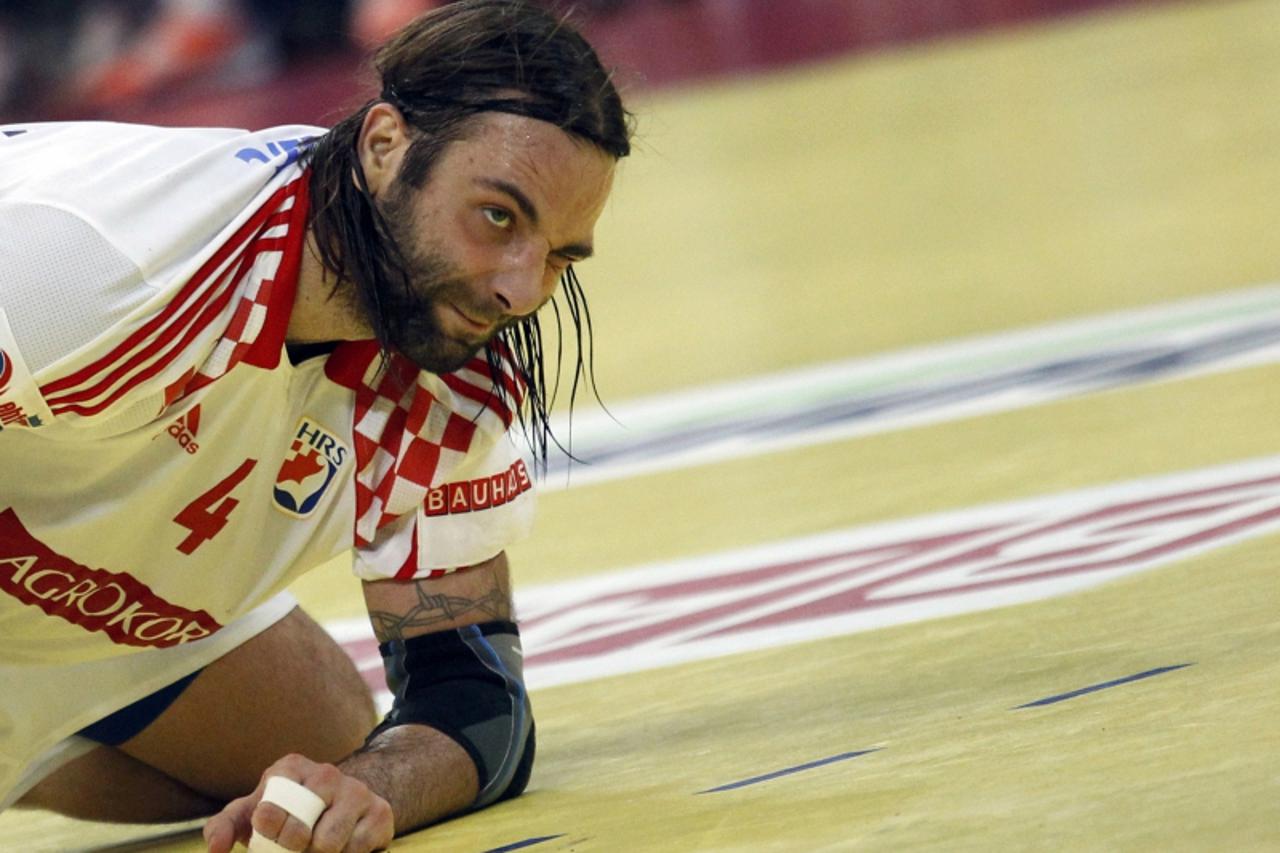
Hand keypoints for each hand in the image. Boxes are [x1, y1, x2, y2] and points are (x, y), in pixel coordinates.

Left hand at [203, 753, 393, 852]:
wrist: (343, 801)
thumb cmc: (287, 811)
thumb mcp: (252, 813)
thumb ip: (225, 827)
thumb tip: (216, 849)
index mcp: (290, 768)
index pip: (269, 809)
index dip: (268, 830)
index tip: (269, 835)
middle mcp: (326, 774)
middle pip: (299, 832)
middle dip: (292, 849)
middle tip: (295, 846)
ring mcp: (357, 792)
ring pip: (328, 845)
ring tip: (315, 846)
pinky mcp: (380, 812)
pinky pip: (357, 849)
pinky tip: (342, 847)